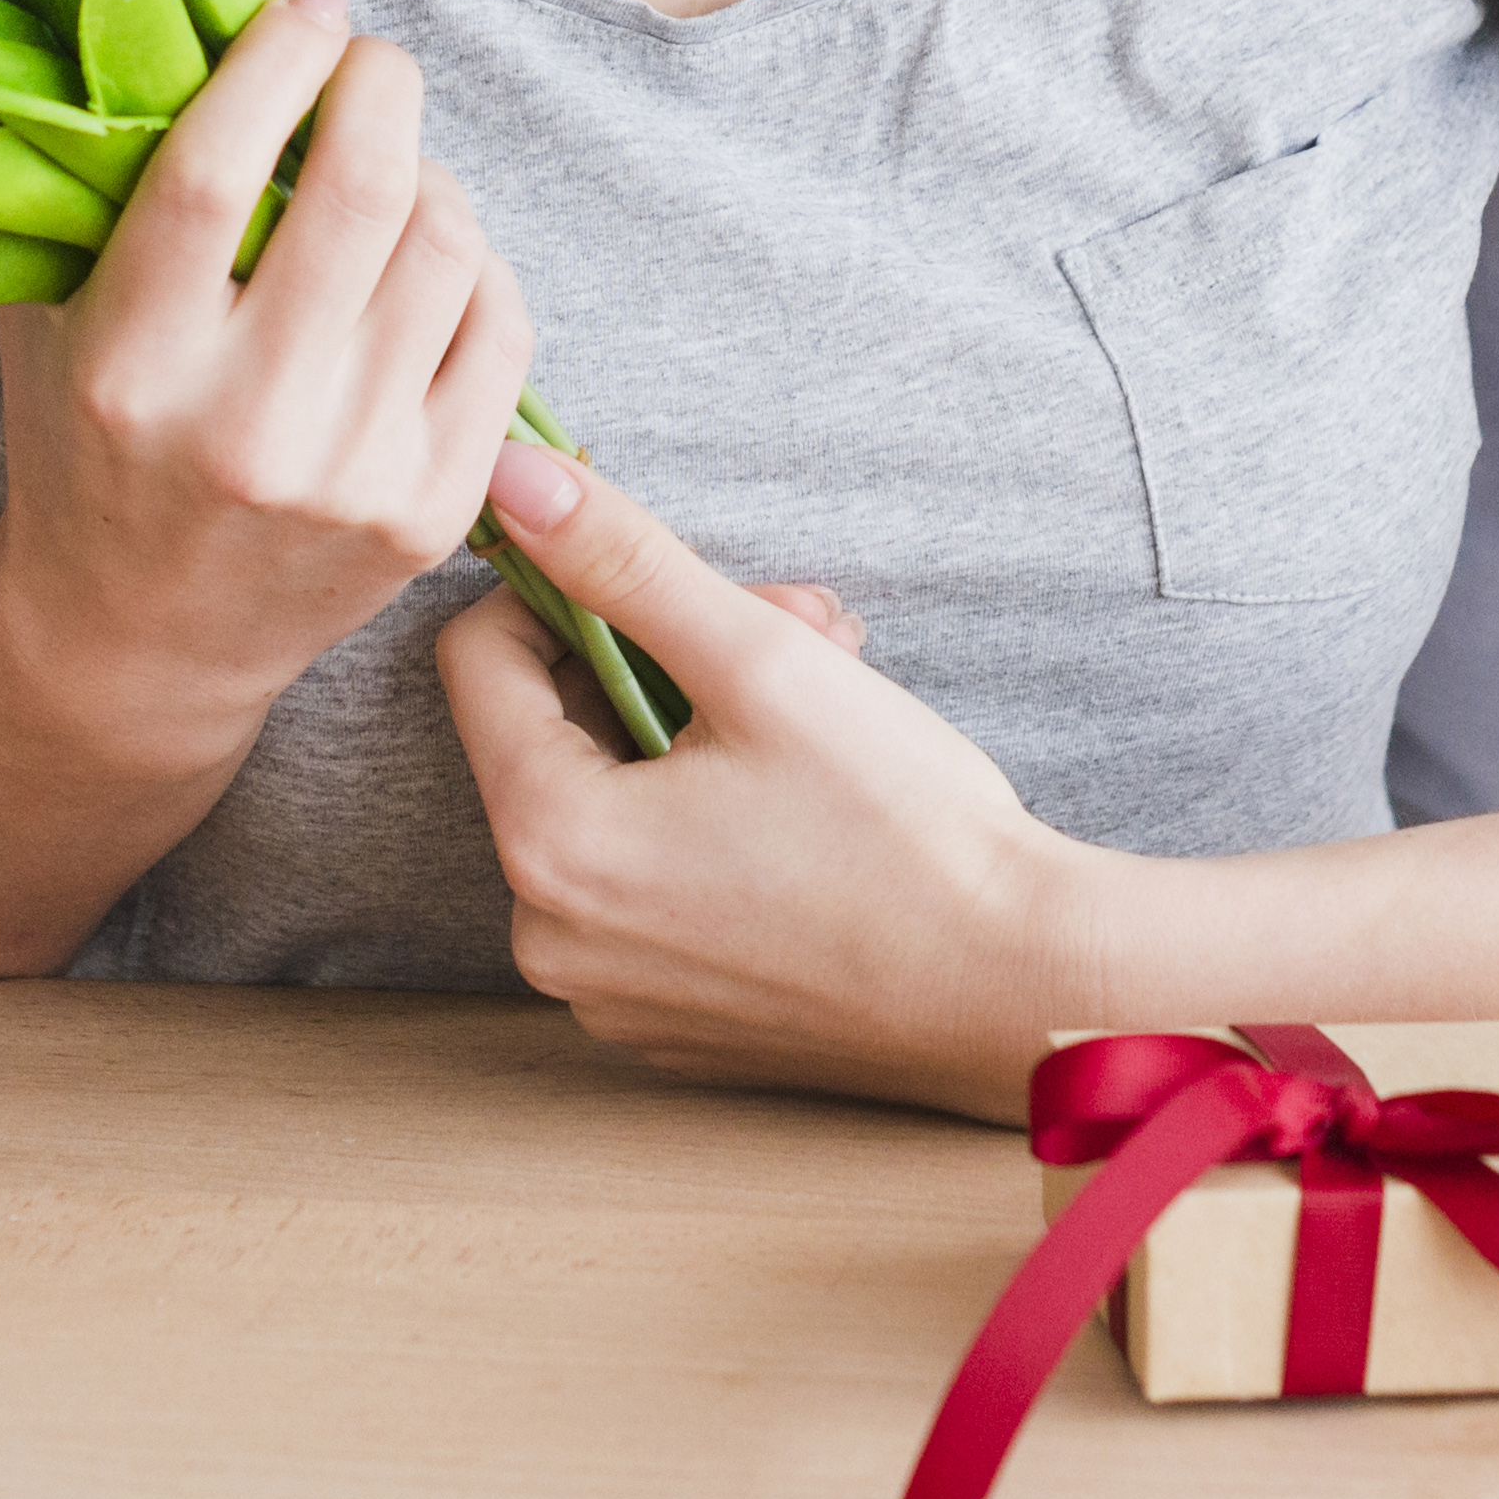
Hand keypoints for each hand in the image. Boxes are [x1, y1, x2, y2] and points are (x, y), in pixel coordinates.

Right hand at [0, 0, 541, 777]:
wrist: (139, 647)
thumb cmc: (86, 450)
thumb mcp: (51, 321)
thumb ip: (94, 188)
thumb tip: (171, 20)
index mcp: (130, 370)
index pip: (216, 174)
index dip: (278, 62)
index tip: (308, 6)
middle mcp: (247, 428)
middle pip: (361, 194)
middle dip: (381, 88)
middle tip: (368, 63)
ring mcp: (353, 476)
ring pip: (448, 249)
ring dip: (431, 174)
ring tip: (391, 166)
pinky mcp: (430, 512)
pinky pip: (501, 331)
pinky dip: (478, 262)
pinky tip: (435, 252)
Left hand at [439, 439, 1092, 1119]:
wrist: (1019, 993)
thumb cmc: (904, 832)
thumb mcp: (759, 663)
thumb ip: (623, 561)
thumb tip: (511, 476)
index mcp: (551, 845)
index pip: (478, 660)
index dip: (560, 588)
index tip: (654, 568)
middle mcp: (550, 937)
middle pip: (556, 734)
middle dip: (661, 659)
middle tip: (792, 627)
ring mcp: (609, 993)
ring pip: (610, 806)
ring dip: (695, 736)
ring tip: (823, 709)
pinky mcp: (666, 1023)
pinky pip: (644, 889)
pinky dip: (703, 828)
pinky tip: (806, 803)